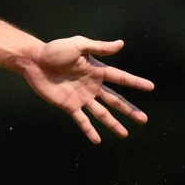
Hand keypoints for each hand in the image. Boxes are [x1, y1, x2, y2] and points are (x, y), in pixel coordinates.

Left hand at [21, 36, 153, 142]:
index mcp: (96, 71)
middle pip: (115, 101)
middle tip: (144, 120)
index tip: (151, 87)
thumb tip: (121, 44)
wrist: (33, 61)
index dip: (135, 82)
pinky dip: (89, 130)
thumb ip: (99, 47)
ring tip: (125, 134)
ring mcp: (81, 97)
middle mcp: (92, 86)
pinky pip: (81, 120)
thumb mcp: (78, 45)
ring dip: (113, 124)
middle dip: (129, 110)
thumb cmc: (54, 50)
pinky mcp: (68, 105)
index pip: (120, 78)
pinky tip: (97, 140)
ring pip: (102, 113)